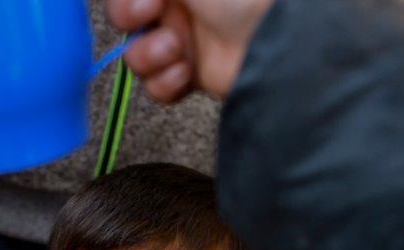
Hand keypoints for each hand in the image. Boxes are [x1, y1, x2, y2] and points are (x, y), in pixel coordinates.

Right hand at [105, 0, 272, 102]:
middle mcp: (181, 4)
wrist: (278, 41)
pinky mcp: (193, 77)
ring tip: (176, 50)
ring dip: (148, 54)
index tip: (144, 1)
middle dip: (128, 17)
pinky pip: (157, 86)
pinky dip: (164, 82)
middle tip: (148, 14)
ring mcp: (185, 41)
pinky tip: (184, 73)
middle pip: (126, 17)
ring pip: (137, 54)